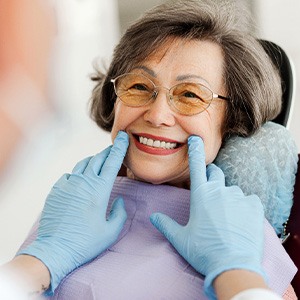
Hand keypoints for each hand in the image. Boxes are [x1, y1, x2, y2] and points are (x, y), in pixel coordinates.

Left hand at [18, 131, 128, 294]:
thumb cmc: (85, 243)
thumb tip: (119, 201)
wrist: (55, 250)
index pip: (112, 163)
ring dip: (93, 161)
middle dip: (108, 152)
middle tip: (114, 149)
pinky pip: (70, 175)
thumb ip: (120, 213)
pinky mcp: (56, 190)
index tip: (124, 138)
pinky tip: (81, 180)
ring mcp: (68, 184)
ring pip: (83, 164)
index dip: (120, 148)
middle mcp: (83, 182)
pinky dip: (78, 173)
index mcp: (99, 190)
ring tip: (99, 163)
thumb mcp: (111, 231)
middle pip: (97, 159)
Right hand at [150, 136, 265, 297]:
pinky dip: (244, 205)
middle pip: (215, 173)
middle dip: (211, 177)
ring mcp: (238, 197)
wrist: (233, 266)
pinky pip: (248, 199)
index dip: (195, 150)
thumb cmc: (204, 251)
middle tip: (209, 190)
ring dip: (227, 197)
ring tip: (225, 217)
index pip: (196, 166)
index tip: (195, 139)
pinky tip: (240, 219)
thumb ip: (166, 225)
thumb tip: (153, 217)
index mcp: (201, 196)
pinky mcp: (254, 206)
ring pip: (231, 190)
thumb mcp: (181, 239)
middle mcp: (219, 191)